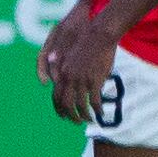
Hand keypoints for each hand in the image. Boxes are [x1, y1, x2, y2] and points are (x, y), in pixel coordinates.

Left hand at [42, 11, 117, 125]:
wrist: (99, 35)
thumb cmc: (86, 41)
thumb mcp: (70, 56)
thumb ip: (65, 67)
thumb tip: (58, 73)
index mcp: (61, 73)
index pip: (56, 96)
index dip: (59, 108)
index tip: (65, 115)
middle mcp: (69, 79)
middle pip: (66, 104)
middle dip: (70, 116)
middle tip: (76, 121)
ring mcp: (82, 80)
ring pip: (80, 105)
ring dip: (84, 116)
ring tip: (89, 120)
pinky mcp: (95, 81)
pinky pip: (94, 101)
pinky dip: (96, 110)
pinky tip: (101, 113)